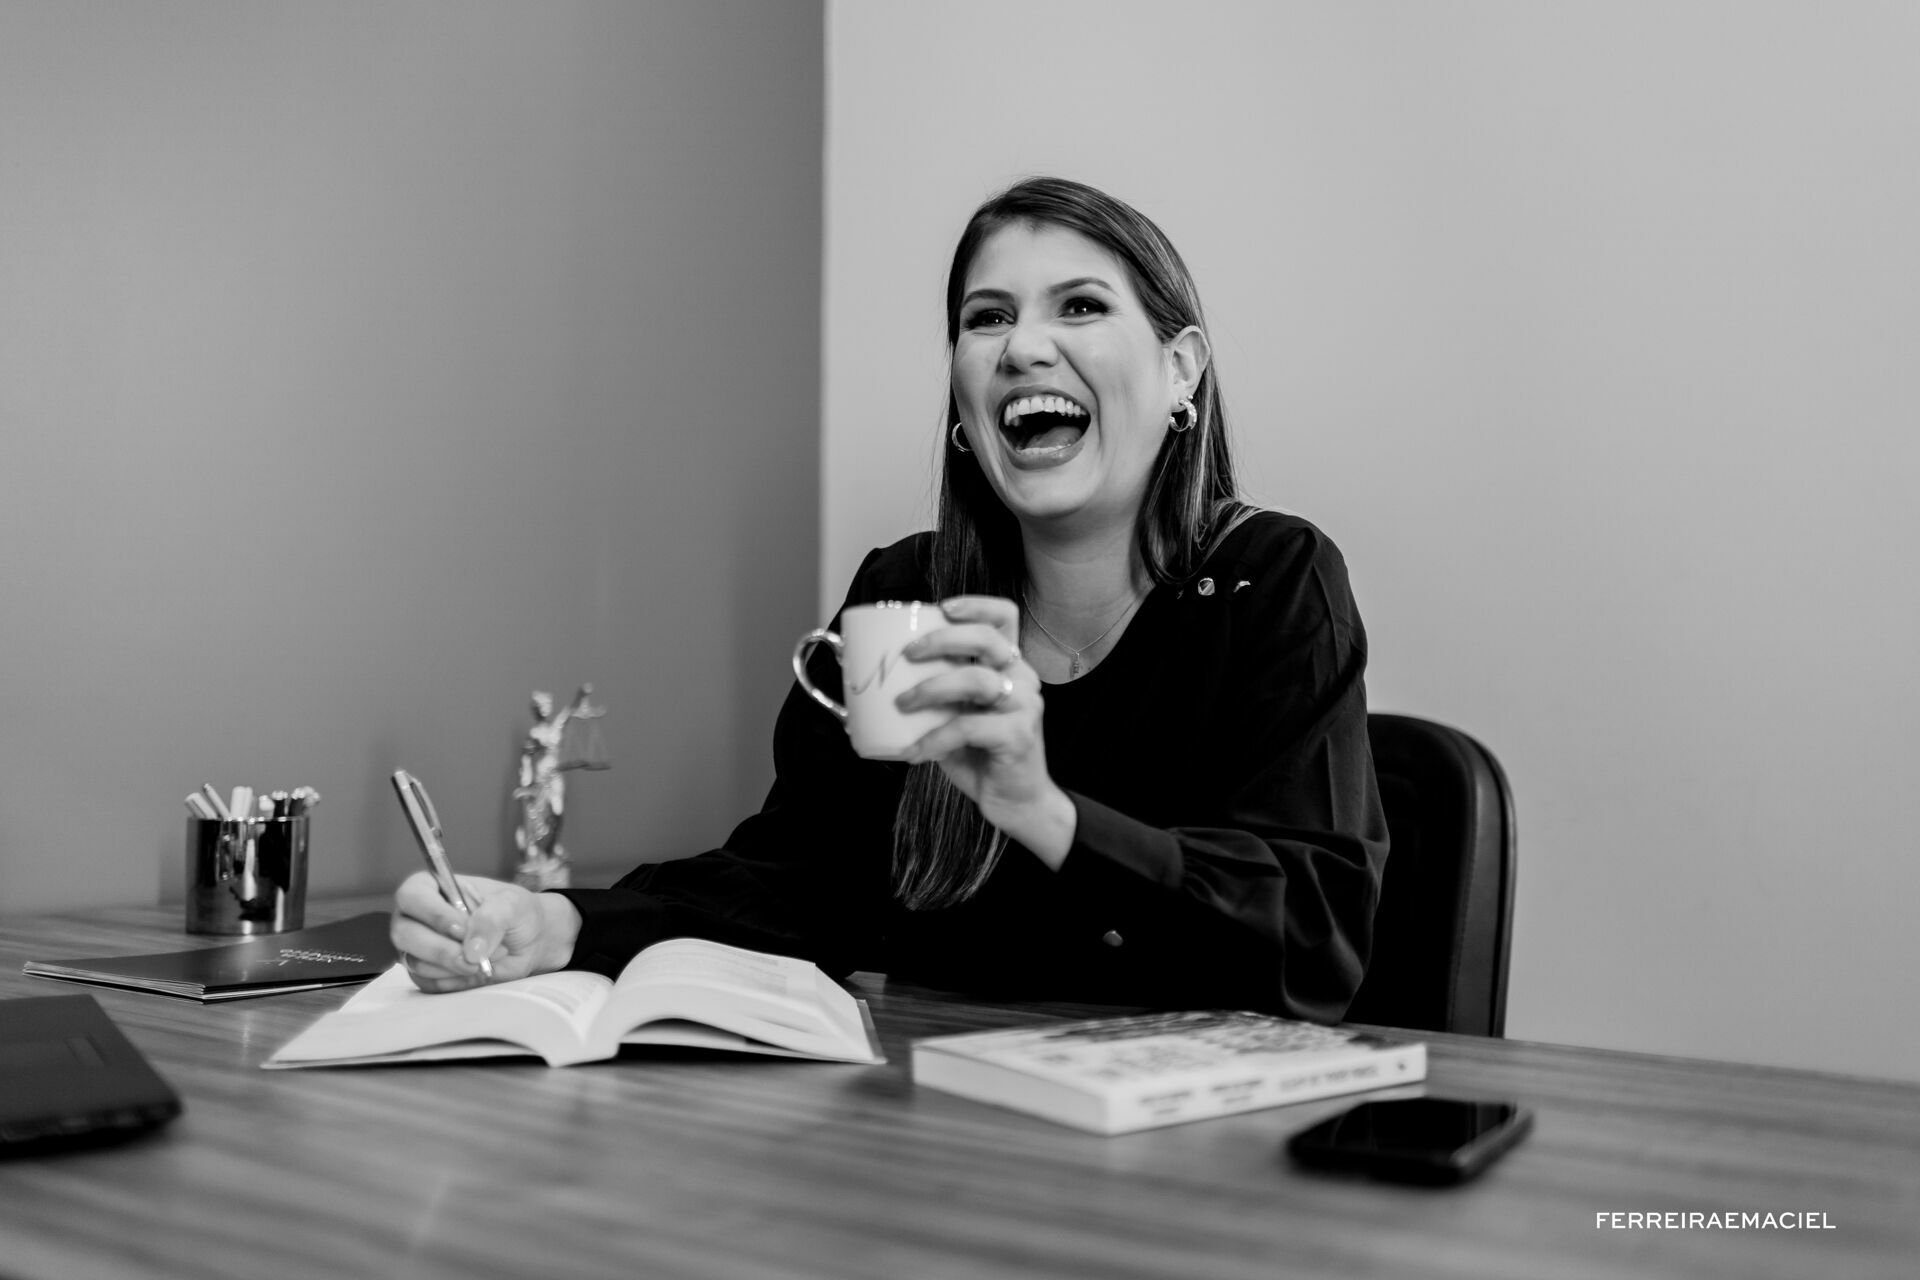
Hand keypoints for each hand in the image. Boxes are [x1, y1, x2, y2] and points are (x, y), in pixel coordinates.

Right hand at [389, 873, 580, 992]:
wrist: (528, 941)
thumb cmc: (516, 912)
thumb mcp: (513, 904)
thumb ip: (492, 919)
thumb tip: (471, 949)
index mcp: (431, 887)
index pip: (412, 895)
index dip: (434, 915)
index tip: (463, 928)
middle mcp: (416, 916)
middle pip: (404, 933)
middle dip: (442, 949)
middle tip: (475, 957)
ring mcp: (417, 947)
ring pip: (416, 962)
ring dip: (456, 966)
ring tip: (487, 957)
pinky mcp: (425, 974)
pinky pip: (428, 983)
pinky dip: (456, 981)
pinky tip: (476, 970)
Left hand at [895, 595, 1076, 865]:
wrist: (1017, 802)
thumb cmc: (982, 755)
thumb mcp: (957, 715)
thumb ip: (937, 694)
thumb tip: (881, 680)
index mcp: (1009, 666)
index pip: (1005, 618)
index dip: (976, 605)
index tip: (942, 607)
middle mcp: (1022, 679)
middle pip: (987, 639)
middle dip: (943, 639)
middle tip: (908, 654)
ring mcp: (1024, 706)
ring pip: (977, 680)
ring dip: (932, 688)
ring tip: (902, 704)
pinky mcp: (1018, 737)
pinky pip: (969, 728)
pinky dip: (935, 738)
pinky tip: (915, 751)